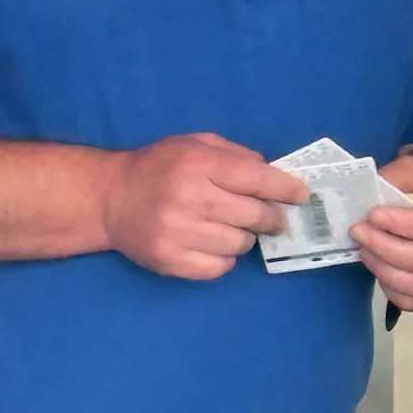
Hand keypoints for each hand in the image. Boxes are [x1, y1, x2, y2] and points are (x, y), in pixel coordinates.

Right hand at [102, 132, 308, 280]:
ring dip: (245, 238)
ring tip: (231, 228)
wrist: (110, 198)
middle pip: (254, 215)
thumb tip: (274, 177)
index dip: (285, 189)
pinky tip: (213, 244)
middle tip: (270, 218)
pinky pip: (219, 268)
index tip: (302, 196)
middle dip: (271, 217)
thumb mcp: (194, 145)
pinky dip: (225, 258)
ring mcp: (178, 233)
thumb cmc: (158, 167)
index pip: (255, 179)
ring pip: (240, 245)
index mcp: (197, 164)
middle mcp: (188, 197)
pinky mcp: (170, 261)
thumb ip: (235, 156)